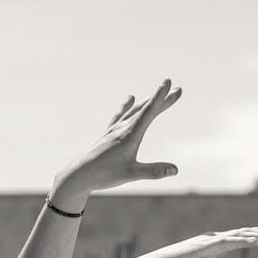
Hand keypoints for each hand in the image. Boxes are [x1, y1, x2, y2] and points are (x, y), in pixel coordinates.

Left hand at [54, 79, 182, 199]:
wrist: (78, 175)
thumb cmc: (104, 175)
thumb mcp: (131, 175)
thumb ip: (153, 171)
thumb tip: (175, 170)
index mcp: (130, 134)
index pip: (149, 111)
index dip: (161, 97)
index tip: (169, 83)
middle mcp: (122, 127)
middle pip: (146, 109)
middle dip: (162, 99)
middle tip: (178, 90)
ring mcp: (114, 129)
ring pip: (134, 111)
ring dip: (148, 102)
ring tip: (159, 95)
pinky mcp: (107, 133)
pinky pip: (120, 115)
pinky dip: (128, 106)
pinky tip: (130, 99)